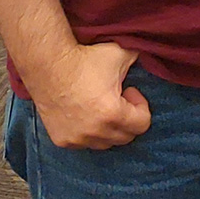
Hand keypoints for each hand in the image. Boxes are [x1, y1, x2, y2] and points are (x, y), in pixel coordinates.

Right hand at [29, 41, 151, 149]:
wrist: (46, 65)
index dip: (141, 106)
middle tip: (118, 98)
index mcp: (112, 114)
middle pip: (126, 136)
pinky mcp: (62, 140)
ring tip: (102, 105)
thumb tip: (153, 58)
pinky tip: (86, 112)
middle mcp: (94, 132)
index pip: (143, 125)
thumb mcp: (121, 55)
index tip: (130, 91)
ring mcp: (76, 139)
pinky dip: (91, 133)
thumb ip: (141, 60)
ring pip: (105, 143)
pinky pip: (85, 143)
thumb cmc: (84, 59)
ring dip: (110, 128)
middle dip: (128, 118)